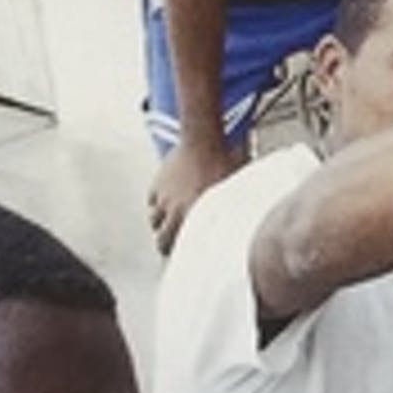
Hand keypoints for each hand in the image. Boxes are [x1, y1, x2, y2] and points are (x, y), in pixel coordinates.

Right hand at [148, 131, 243, 252]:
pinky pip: (152, 202)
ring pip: (154, 221)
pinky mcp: (156, 185)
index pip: (183, 247)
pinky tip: (170, 200)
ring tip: (174, 219)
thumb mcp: (234, 192)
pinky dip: (158, 204)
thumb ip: (230, 212)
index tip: (189, 252)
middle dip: (168, 242)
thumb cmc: (226, 165)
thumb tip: (240, 228)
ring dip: (162, 223)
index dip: (184, 252)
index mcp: (197, 217)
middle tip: (175, 241)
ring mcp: (164, 198)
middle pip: (161, 240)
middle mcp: (176, 211)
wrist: (205, 140)